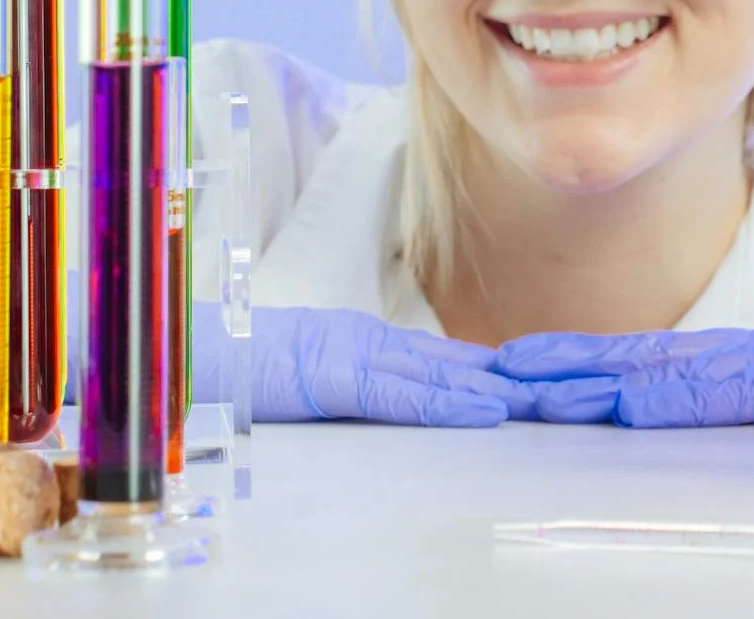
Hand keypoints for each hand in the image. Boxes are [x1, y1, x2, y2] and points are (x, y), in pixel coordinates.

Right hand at [192, 304, 539, 427]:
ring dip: (499, 391)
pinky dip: (444, 403)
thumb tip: (395, 389)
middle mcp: (366, 342)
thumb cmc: (231, 366)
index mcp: (361, 343)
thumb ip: (347, 377)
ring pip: (441, 375)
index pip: (443, 359)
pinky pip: (397, 393)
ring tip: (552, 401)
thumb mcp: (301, 373)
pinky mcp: (331, 376)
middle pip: (456, 362)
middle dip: (517, 378)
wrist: (177, 351)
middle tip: (575, 388)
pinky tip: (482, 411)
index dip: (495, 369)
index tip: (547, 378)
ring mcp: (350, 355)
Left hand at [495, 321, 753, 425]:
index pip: (651, 361)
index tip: (529, 364)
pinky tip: (628, 406)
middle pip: (642, 359)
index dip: (587, 359)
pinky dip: (675, 398)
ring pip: (668, 371)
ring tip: (535, 384)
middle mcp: (749, 356)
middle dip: (567, 363)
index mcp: (748, 360)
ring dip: (596, 378)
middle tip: (502, 368)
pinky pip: (728, 391)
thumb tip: (675, 412)